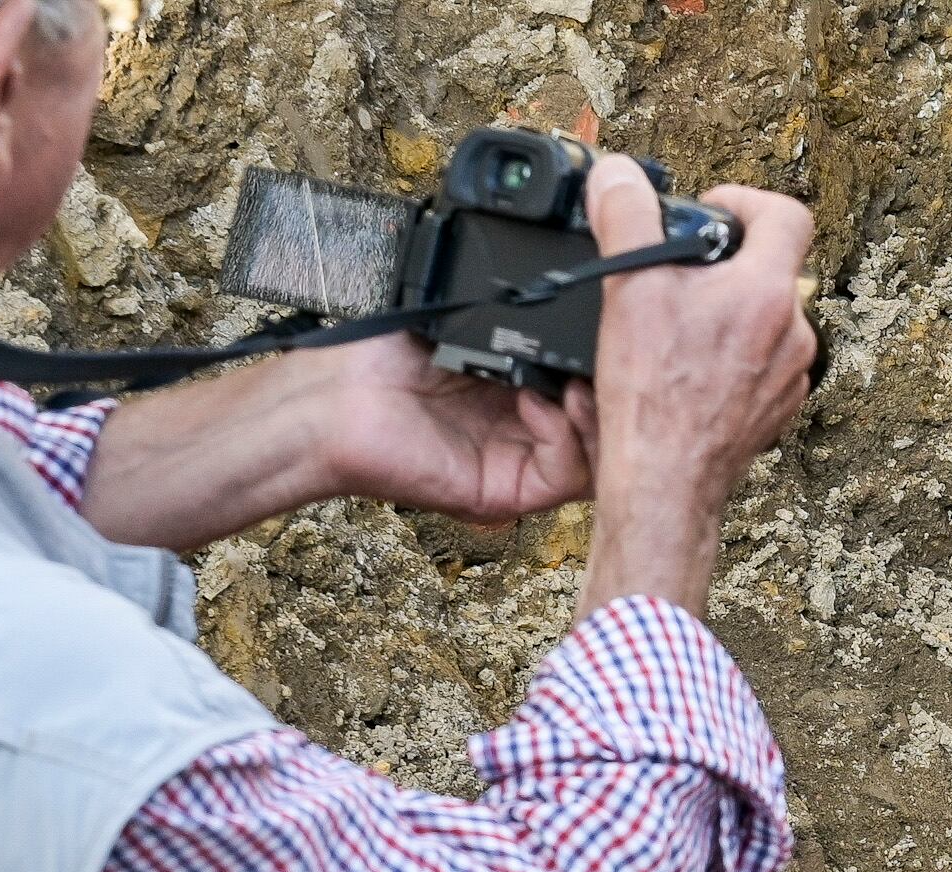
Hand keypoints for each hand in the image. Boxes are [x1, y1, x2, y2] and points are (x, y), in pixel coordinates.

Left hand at [299, 330, 595, 523]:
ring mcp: (520, 464)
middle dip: (618, 392)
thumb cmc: (377, 360)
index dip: (608, 362)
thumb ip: (516, 318)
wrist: (333, 402)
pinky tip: (538, 402)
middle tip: (614, 357)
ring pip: (599, 459)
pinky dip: (565, 436)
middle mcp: (526, 429)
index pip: (589, 383)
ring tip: (577, 381)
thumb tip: (572, 298)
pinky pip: (565, 476)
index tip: (614, 328)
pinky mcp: (507, 492)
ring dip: (599, 418)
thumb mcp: (460, 322)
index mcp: (518, 387)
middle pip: (607, 426)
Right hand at [579, 157, 816, 617]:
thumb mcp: (628, 287)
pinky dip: (726, 354)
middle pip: (768, 267)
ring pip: (761, 316)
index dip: (744, 201)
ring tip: (673, 329)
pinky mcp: (777, 407)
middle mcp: (794, 332)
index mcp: (768, 292)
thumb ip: (625, 216)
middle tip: (674, 276)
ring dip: (721, 311)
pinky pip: (758, 360)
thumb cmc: (653, 396)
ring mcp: (790, 374)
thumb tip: (617, 176)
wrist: (666, 481)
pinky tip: (686, 370)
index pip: (787, 214)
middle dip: (720, 263)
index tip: (709, 215)